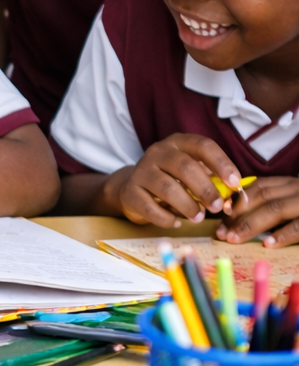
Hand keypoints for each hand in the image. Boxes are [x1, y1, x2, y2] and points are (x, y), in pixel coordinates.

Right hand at [115, 134, 244, 228]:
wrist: (131, 188)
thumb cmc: (170, 180)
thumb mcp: (190, 172)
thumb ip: (211, 179)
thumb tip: (234, 194)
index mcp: (178, 143)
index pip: (203, 146)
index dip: (222, 164)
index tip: (235, 183)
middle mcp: (158, 152)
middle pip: (186, 167)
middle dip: (206, 189)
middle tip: (217, 207)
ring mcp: (141, 171)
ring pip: (168, 188)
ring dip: (188, 206)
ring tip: (198, 217)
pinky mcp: (130, 192)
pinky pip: (150, 207)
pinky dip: (167, 218)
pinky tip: (176, 222)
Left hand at [215, 176, 298, 245]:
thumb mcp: (291, 204)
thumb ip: (270, 207)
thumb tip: (236, 220)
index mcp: (289, 185)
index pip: (259, 187)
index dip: (238, 199)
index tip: (222, 213)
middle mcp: (297, 189)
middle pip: (262, 197)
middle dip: (238, 214)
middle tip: (221, 232)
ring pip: (275, 209)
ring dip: (251, 225)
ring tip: (234, 238)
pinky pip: (298, 226)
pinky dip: (282, 235)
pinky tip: (267, 244)